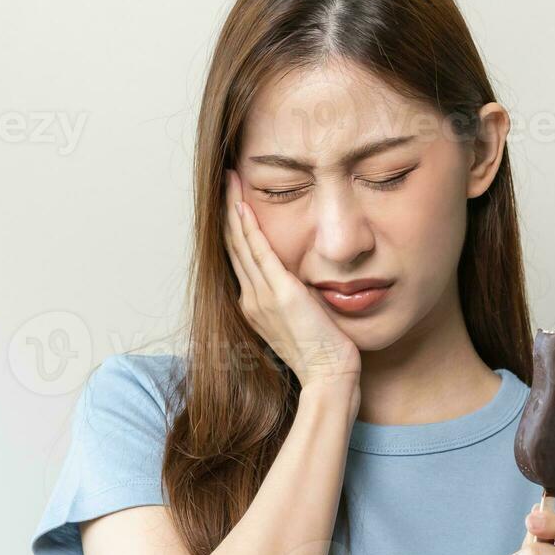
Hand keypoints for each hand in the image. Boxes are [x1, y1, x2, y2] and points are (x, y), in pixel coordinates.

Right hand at [222, 168, 361, 390]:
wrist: (329, 376)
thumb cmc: (324, 353)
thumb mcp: (304, 319)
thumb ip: (297, 298)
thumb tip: (304, 280)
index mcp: (255, 305)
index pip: (240, 257)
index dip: (235, 227)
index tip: (234, 200)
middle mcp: (251, 299)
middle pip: (233, 245)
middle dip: (228, 210)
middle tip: (226, 179)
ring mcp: (262, 296)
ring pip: (240, 243)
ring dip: (234, 209)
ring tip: (229, 180)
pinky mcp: (280, 293)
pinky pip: (259, 252)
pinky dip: (249, 226)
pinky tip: (243, 204)